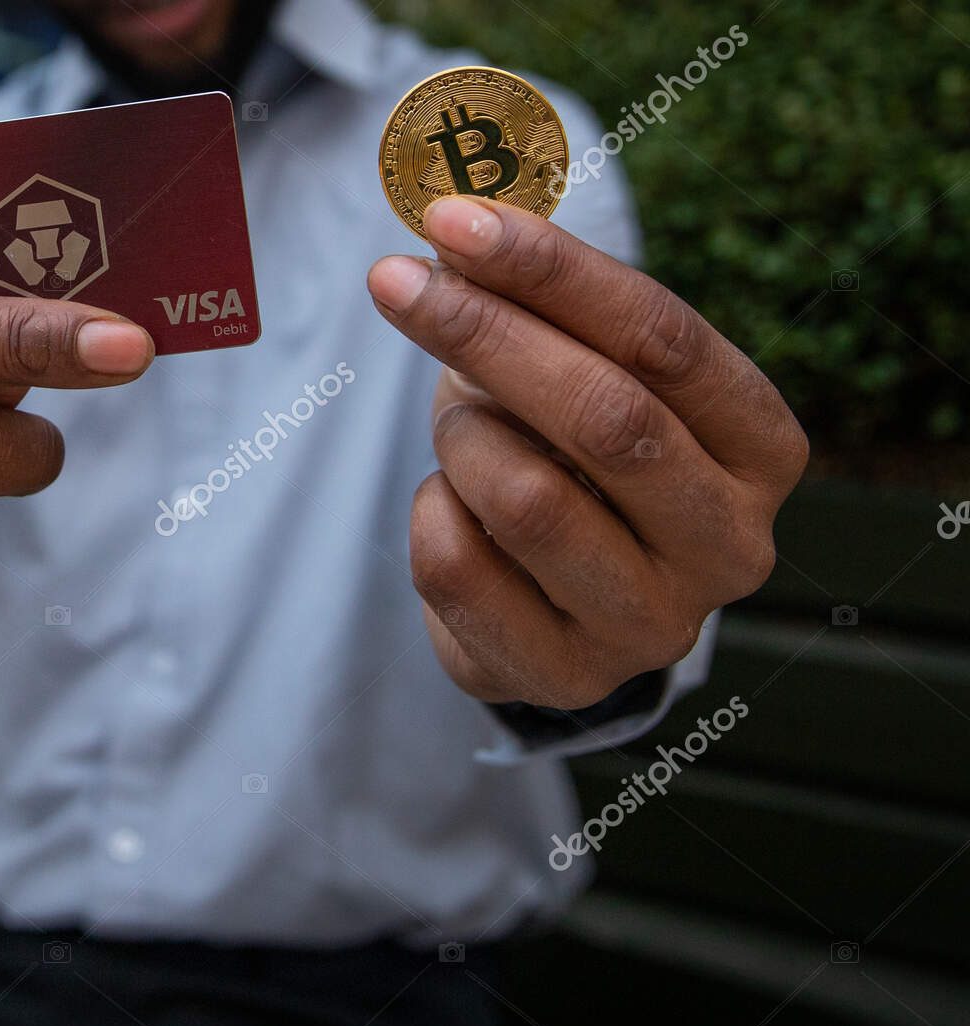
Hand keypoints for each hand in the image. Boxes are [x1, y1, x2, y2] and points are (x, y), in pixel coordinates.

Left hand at [367, 196, 807, 708]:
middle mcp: (731, 541)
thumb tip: (457, 236)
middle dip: (486, 333)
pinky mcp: (566, 674)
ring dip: (461, 438)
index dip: (552, 270)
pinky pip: (458, 565)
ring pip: (526, 499)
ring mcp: (655, 622)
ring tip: (459, 429)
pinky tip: (449, 506)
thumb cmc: (570, 461)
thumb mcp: (579, 373)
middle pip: (607, 416)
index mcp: (761, 446)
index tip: (454, 221)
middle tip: (394, 282)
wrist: (552, 610)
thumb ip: (541, 308)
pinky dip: (430, 511)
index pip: (663, 338)